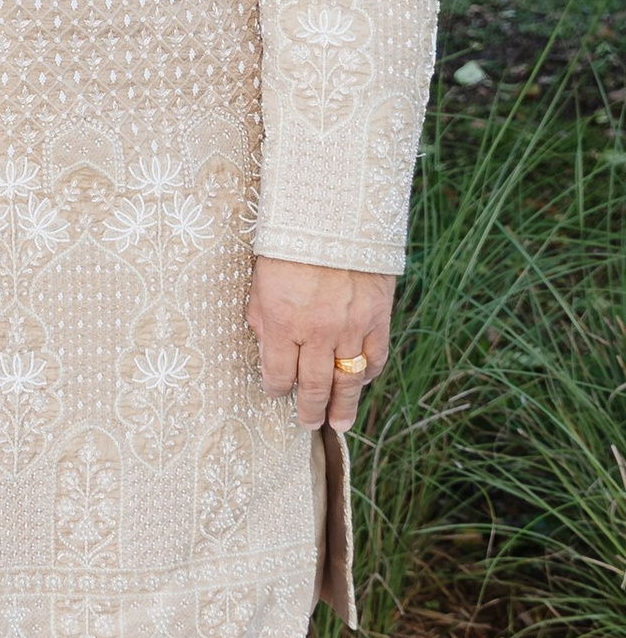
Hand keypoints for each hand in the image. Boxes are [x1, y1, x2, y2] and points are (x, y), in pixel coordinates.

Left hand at [248, 259, 393, 435]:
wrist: (335, 214)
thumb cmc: (290, 244)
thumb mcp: (261, 280)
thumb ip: (261, 317)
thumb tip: (265, 345)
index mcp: (281, 321)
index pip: (277, 372)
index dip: (276, 389)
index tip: (277, 394)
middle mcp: (316, 331)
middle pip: (313, 385)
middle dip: (309, 409)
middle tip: (309, 423)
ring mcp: (350, 328)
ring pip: (347, 380)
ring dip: (343, 405)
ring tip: (339, 424)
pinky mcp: (377, 318)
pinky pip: (375, 357)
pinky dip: (368, 374)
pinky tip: (362, 383)